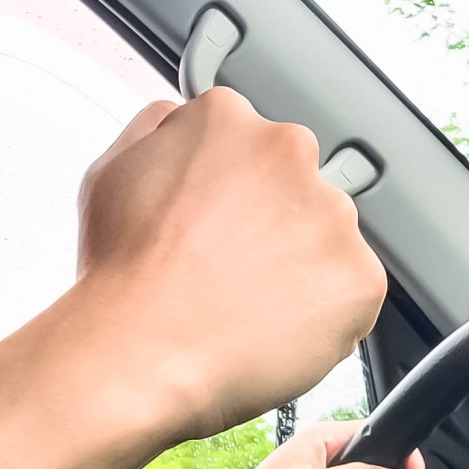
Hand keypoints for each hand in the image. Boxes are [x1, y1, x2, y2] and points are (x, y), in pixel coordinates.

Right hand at [72, 90, 387, 443]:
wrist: (141, 349)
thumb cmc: (120, 272)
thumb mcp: (109, 171)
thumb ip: (156, 130)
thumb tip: (179, 120)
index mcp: (227, 119)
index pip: (246, 141)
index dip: (225, 187)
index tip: (210, 219)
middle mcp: (287, 152)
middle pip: (293, 184)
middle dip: (268, 221)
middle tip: (223, 267)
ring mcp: (331, 214)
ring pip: (324, 238)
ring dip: (296, 266)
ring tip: (242, 305)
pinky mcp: (359, 276)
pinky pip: (348, 294)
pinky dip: (320, 315)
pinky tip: (269, 329)